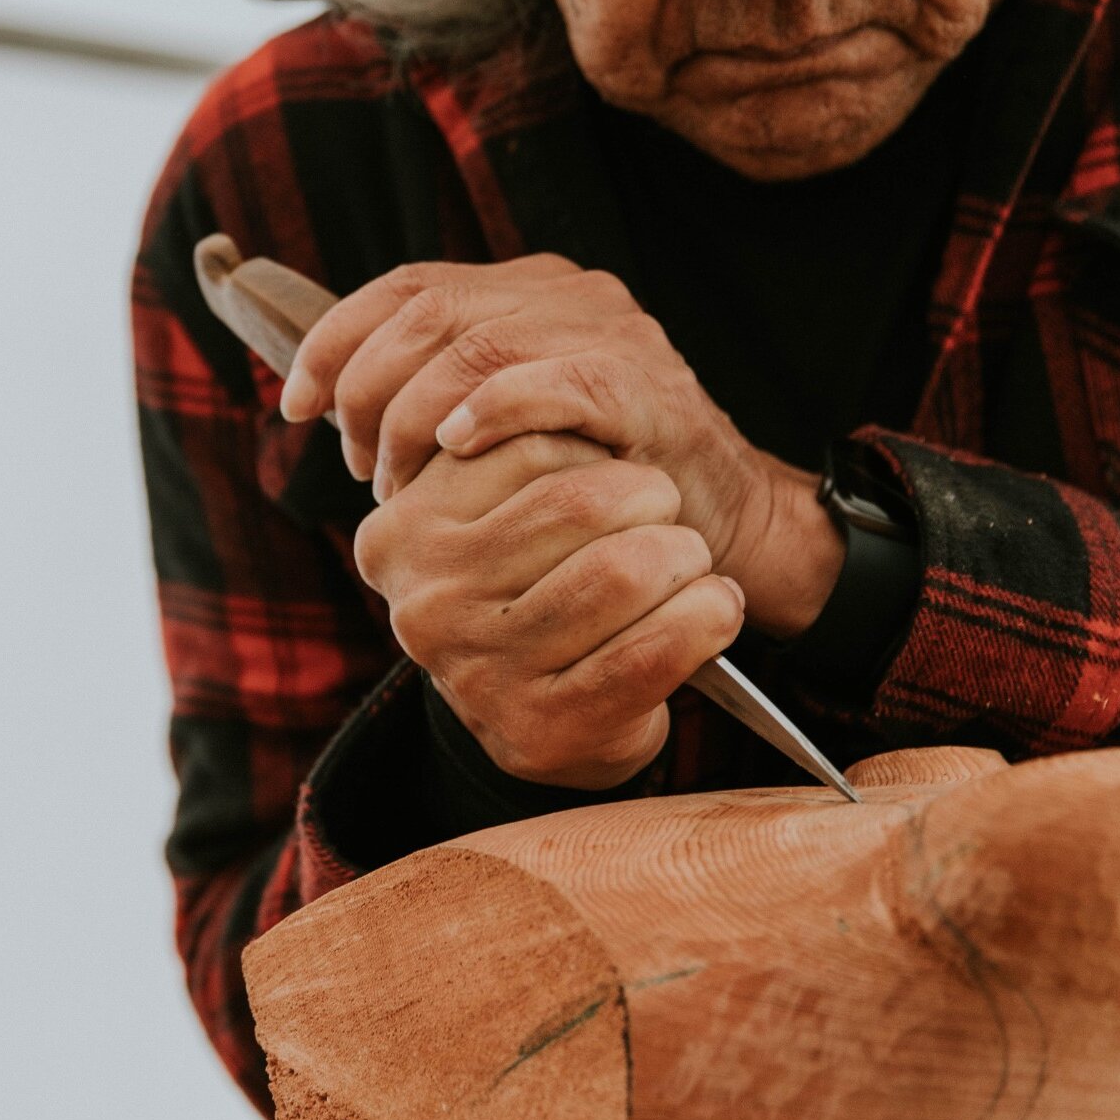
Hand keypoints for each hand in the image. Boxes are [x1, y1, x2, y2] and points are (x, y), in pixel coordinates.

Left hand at [280, 254, 774, 598]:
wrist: (722, 518)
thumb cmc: (601, 480)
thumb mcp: (511, 425)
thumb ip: (442, 395)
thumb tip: (330, 405)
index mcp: (529, 289)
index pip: (408, 284)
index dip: (336, 340)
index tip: (293, 403)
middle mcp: (566, 292)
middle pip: (428, 308)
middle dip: (367, 388)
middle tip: (363, 468)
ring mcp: (610, 332)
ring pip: (475, 342)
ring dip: (415, 416)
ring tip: (402, 482)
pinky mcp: (642, 385)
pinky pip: (554, 380)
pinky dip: (492, 409)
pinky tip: (456, 447)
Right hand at [351, 430, 746, 789]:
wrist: (557, 715)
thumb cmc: (544, 585)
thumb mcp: (505, 507)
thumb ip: (515, 441)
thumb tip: (540, 389)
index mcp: (404, 529)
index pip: (528, 443)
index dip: (601, 451)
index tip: (617, 474)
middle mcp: (427, 603)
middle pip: (582, 502)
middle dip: (653, 499)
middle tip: (668, 516)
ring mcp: (480, 673)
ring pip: (625, 570)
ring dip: (687, 558)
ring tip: (690, 562)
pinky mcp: (544, 730)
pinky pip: (657, 648)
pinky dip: (709, 616)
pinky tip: (715, 609)